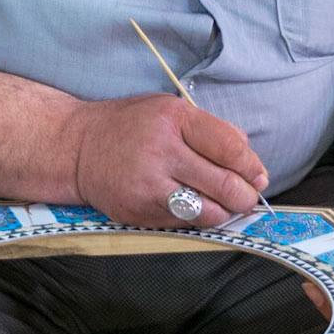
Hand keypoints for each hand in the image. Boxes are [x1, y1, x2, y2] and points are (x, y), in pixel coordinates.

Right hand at [70, 93, 267, 227]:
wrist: (76, 149)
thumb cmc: (130, 126)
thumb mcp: (169, 109)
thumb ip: (210, 129)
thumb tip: (249, 160)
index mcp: (173, 119)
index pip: (230, 149)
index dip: (252, 167)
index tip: (257, 175)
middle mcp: (160, 152)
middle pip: (225, 185)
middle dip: (245, 196)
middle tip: (248, 197)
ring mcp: (148, 186)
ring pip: (208, 212)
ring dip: (224, 212)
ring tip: (224, 205)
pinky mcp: (138, 211)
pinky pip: (183, 223)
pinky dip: (196, 218)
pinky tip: (193, 207)